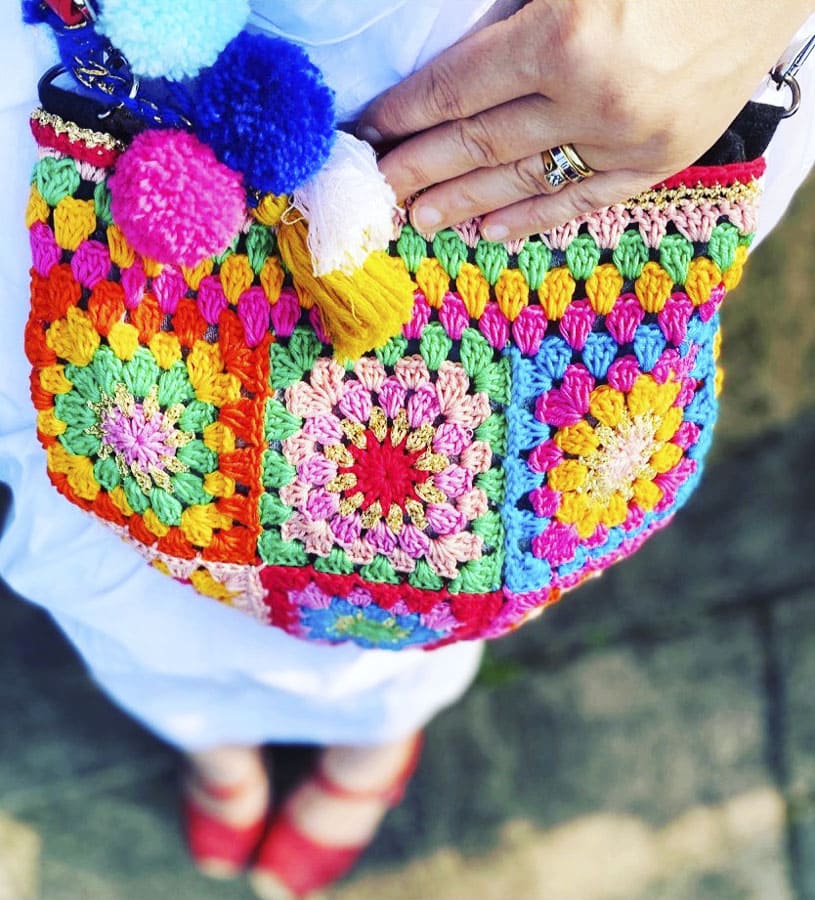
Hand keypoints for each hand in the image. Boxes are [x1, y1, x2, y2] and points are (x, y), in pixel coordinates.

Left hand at [358, 0, 811, 240]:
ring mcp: (625, 139)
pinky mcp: (658, 161)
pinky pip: (579, 201)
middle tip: (376, 189)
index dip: (405, 113)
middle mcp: (589, 98)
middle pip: (477, 142)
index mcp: (563, 33)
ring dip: (462, 202)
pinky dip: (530, 218)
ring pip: (521, 180)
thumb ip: (515, 8)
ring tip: (417, 220)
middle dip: (418, 166)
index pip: (456, 87)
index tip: (369, 132)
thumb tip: (453, 56)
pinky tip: (489, 232)